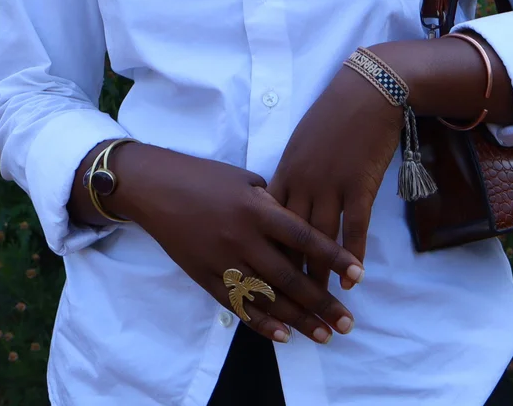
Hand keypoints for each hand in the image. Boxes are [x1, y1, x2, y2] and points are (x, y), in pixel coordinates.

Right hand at [109, 144, 363, 345]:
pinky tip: (284, 335)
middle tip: (347, 323)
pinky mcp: (203, 277)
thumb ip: (274, 205)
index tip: (358, 275)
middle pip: (290, 277)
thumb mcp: (246, 180)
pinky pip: (236, 305)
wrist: (155, 188)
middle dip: (322, 303)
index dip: (333, 257)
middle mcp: (242, 238)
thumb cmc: (204, 177)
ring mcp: (222, 261)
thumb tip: (298, 231)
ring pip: (267, 298)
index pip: (304, 237)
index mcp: (257, 209)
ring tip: (324, 334)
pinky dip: (261, 323)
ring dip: (298, 320)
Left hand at [268, 67, 400, 294]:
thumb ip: (291, 174)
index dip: (265, 250)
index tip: (260, 277)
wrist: (367, 91)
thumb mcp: (301, 142)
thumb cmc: (333, 114)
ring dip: (321, 274)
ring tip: (320, 303)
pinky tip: (353, 278)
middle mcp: (303, 182)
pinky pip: (354, 227)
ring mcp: (330, 184)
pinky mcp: (359, 184)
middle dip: (289, 274)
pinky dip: (352, 255)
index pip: (269, 222)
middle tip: (288, 303)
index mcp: (285, 171)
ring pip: (320, 240)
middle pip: (290, 238)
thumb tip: (280, 200)